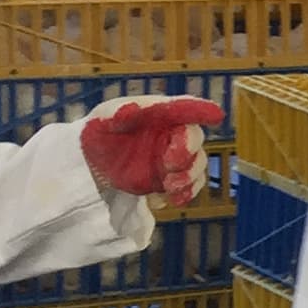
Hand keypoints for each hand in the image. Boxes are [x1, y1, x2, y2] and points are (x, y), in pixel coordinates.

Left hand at [81, 96, 222, 204]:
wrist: (91, 162)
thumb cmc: (99, 131)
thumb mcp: (102, 118)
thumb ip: (117, 113)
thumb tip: (130, 108)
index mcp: (160, 113)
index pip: (184, 108)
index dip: (202, 110)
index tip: (216, 116)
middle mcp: (173, 133)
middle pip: (195, 139)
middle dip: (188, 152)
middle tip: (170, 165)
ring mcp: (174, 157)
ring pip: (197, 164)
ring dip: (189, 177)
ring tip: (169, 186)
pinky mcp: (172, 178)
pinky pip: (190, 185)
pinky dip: (186, 193)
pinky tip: (172, 200)